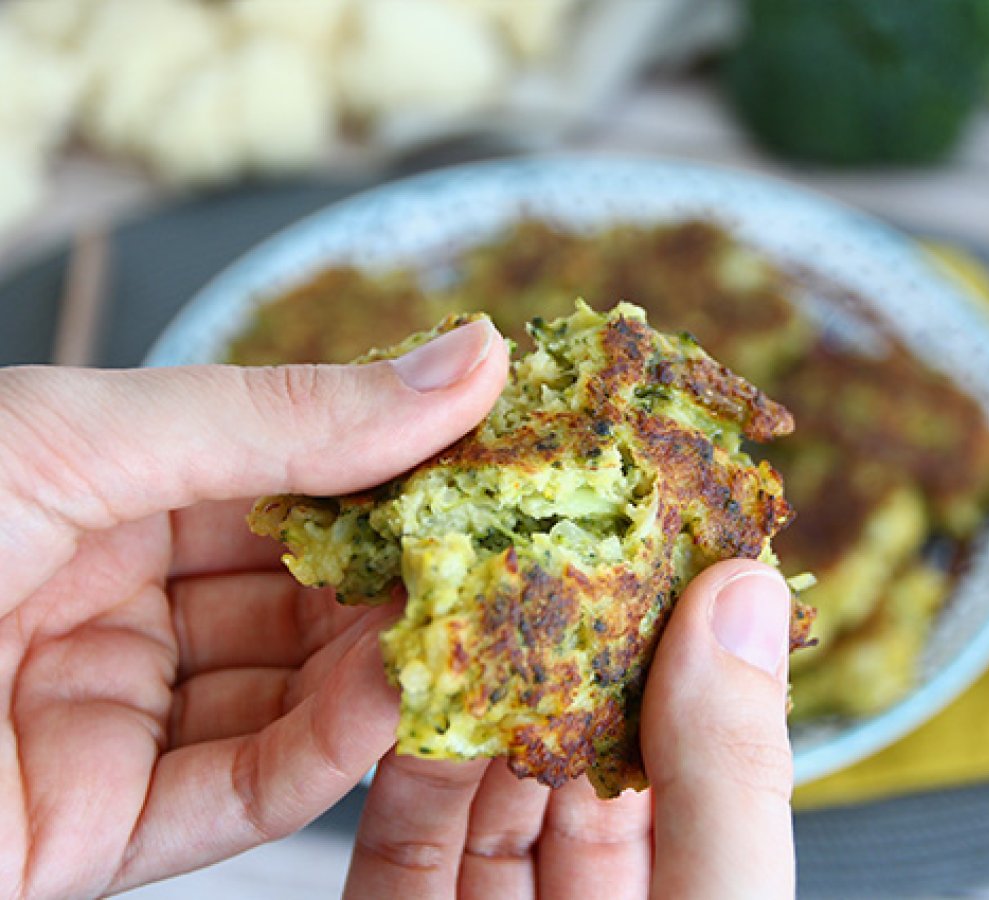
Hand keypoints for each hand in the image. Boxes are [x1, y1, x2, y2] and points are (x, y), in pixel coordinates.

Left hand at [0, 320, 507, 897]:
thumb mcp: (88, 436)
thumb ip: (289, 415)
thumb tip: (467, 361)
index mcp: (106, 487)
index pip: (292, 471)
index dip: (399, 455)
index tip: (505, 443)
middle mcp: (118, 598)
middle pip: (305, 587)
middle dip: (409, 570)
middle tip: (518, 547)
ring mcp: (111, 717)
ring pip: (291, 693)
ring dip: (386, 664)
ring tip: (478, 628)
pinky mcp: (96, 833)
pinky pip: (238, 789)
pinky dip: (326, 750)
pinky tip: (395, 700)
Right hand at [342, 560, 796, 898]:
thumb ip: (728, 773)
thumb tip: (742, 598)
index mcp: (695, 887)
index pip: (693, 741)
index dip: (676, 635)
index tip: (654, 528)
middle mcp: (598, 898)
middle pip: (576, 750)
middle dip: (554, 644)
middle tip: (539, 531)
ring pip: (481, 779)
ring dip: (469, 683)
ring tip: (467, 573)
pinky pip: (399, 832)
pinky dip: (398, 754)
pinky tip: (407, 677)